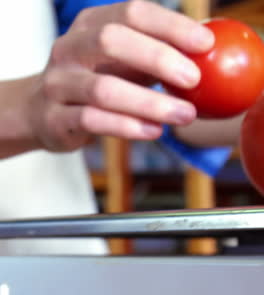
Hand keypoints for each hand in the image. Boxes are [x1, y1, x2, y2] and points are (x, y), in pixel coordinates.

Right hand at [27, 0, 213, 151]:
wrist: (40, 113)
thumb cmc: (91, 85)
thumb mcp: (118, 63)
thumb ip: (152, 58)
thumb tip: (205, 56)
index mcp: (89, 25)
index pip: (132, 13)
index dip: (170, 25)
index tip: (205, 43)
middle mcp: (69, 49)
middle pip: (112, 41)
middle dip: (158, 58)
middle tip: (193, 79)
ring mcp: (58, 84)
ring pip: (104, 89)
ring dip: (149, 102)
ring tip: (183, 115)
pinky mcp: (55, 119)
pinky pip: (92, 120)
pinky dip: (127, 126)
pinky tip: (154, 131)